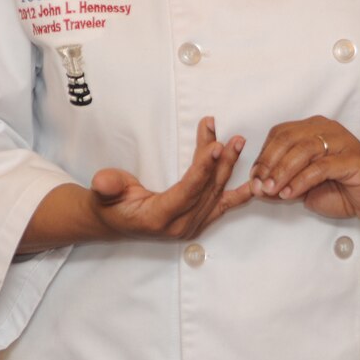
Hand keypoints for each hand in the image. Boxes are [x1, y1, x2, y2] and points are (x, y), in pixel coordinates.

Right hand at [18, 117, 251, 252]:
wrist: (113, 221)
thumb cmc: (109, 204)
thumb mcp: (103, 193)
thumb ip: (108, 186)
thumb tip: (104, 182)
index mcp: (159, 218)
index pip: (188, 191)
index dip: (203, 169)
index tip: (217, 146)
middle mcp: (181, 225)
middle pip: (206, 187)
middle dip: (217, 159)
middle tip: (226, 134)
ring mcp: (193, 225)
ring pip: (216, 191)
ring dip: (228, 166)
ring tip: (239, 141)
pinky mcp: (199, 220)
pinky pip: (224, 206)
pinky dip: (241, 194)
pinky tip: (256, 183)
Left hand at [248, 117, 359, 222]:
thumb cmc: (344, 188)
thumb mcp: (306, 186)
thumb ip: (284, 183)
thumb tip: (258, 187)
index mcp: (314, 129)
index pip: (280, 134)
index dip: (263, 156)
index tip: (253, 179)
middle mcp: (327, 129)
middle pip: (288, 139)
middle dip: (268, 164)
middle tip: (259, 186)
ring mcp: (341, 142)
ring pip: (302, 149)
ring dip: (282, 171)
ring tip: (272, 190)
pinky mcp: (352, 159)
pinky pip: (320, 167)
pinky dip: (301, 181)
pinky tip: (290, 194)